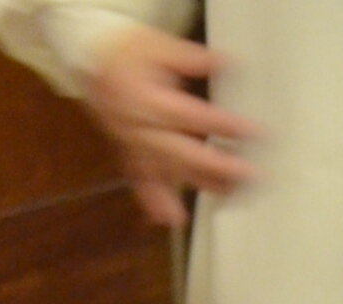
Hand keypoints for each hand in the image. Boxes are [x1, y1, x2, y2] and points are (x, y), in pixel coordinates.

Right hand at [85, 28, 257, 229]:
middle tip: (250, 175)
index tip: (254, 132)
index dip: (224, 125)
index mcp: (147, 97)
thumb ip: (191, 59)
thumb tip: (226, 63)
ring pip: (166, 171)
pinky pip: (139, 179)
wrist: (88, 54)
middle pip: (181, 152)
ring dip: (196, 186)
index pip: (193, 115)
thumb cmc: (126, 49)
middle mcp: (139, 126)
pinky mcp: (126, 151)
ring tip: (227, 197)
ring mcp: (132, 142)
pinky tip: (170, 219)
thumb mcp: (158, 44)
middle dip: (217, 166)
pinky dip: (153, 201)